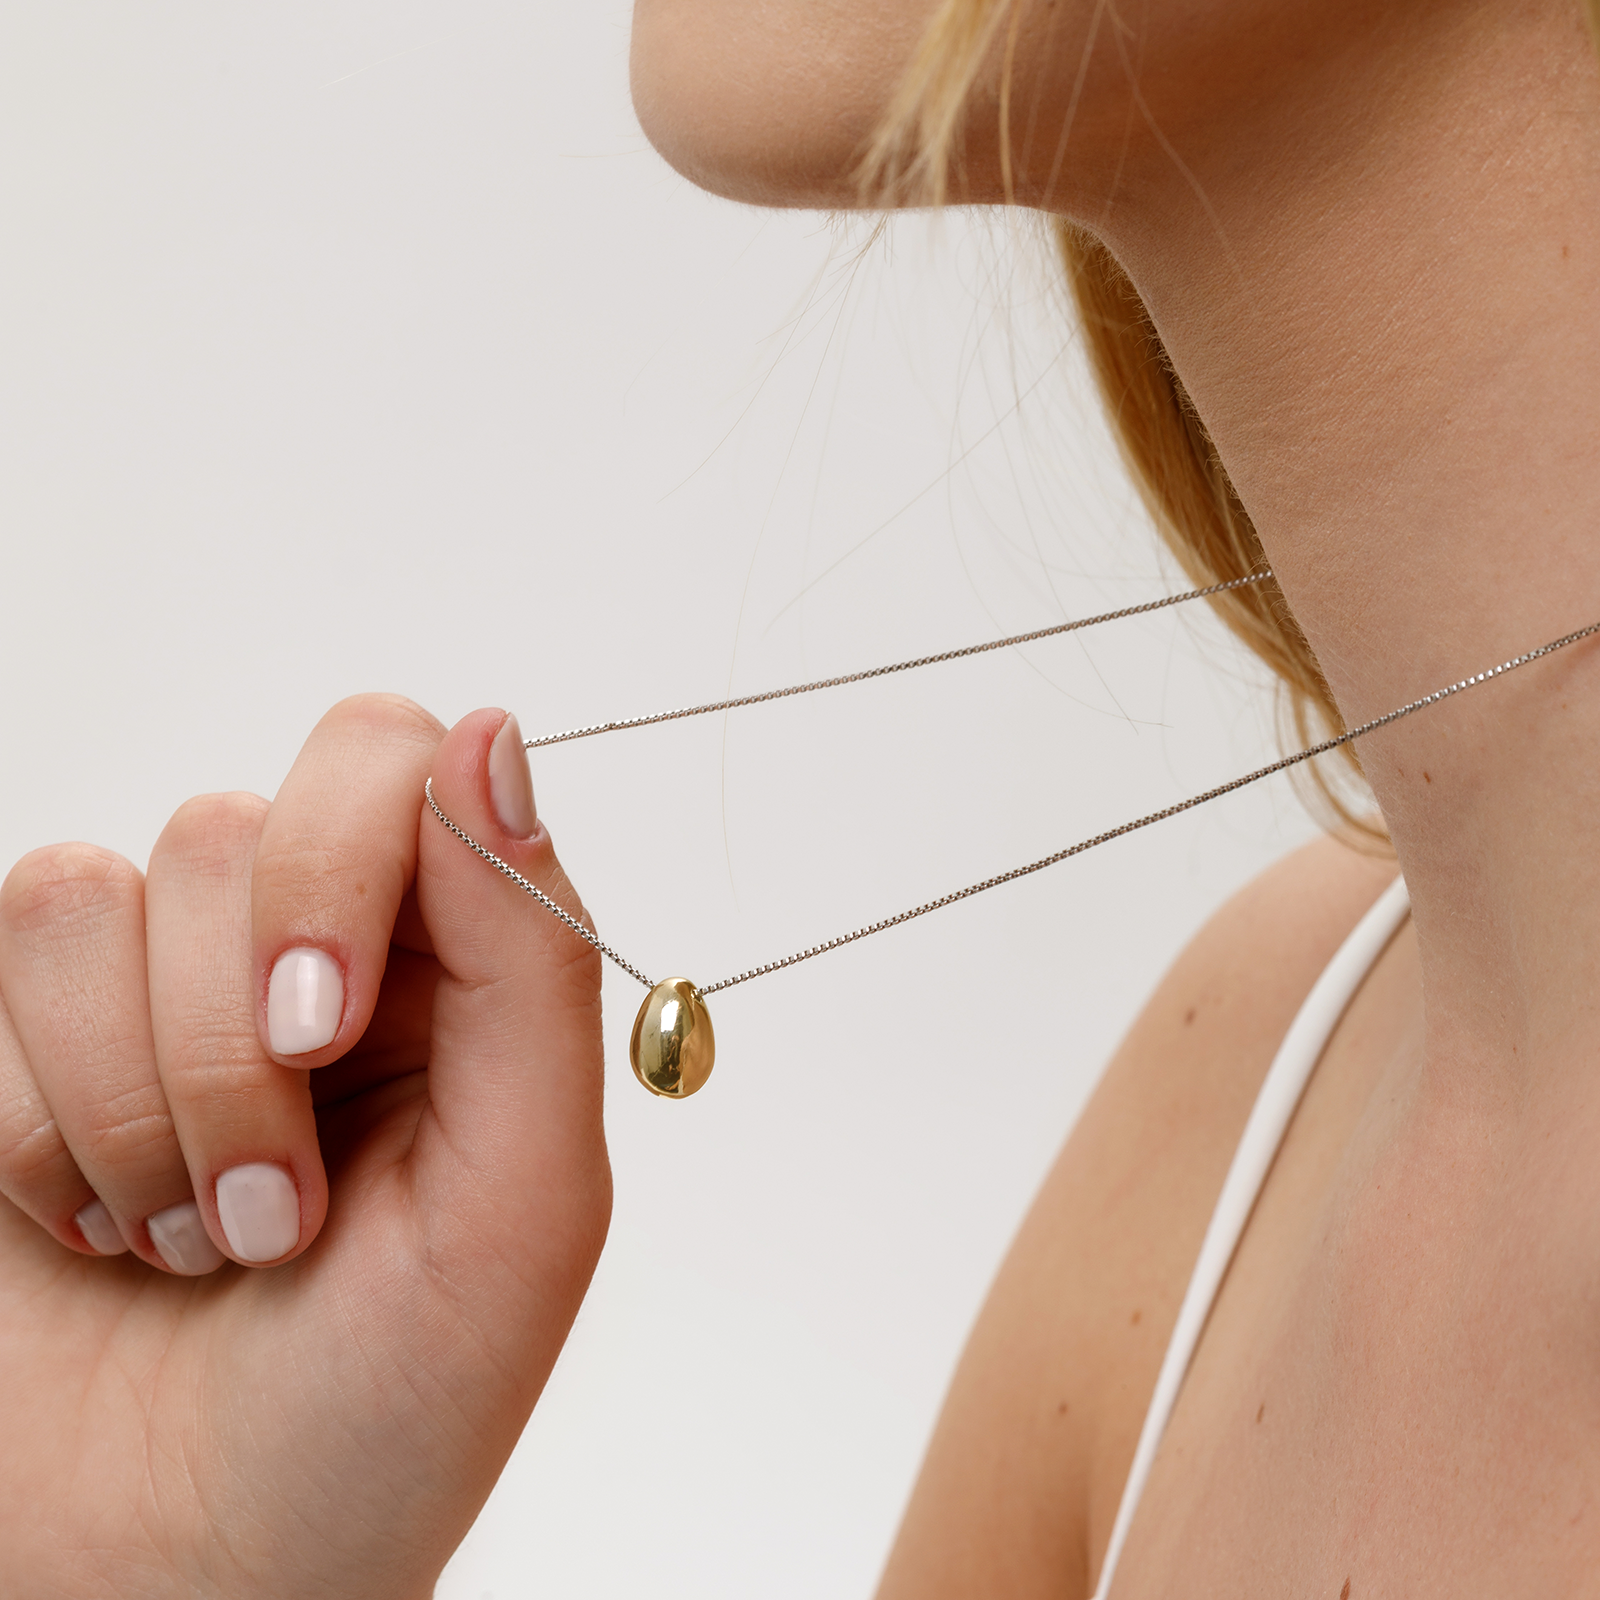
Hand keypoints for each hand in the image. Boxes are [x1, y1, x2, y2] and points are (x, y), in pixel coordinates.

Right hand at [0, 697, 610, 1598]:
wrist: (187, 1570)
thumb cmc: (387, 1406)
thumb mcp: (525, 1197)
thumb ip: (530, 958)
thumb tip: (492, 730)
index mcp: (456, 968)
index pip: (399, 764)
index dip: (348, 864)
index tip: (323, 1032)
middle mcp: (313, 950)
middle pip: (238, 822)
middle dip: (233, 1028)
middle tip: (274, 1200)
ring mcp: (161, 988)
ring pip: (101, 894)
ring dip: (148, 1108)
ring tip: (209, 1238)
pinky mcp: (30, 1044)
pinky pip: (4, 973)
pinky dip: (49, 1132)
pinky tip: (108, 1230)